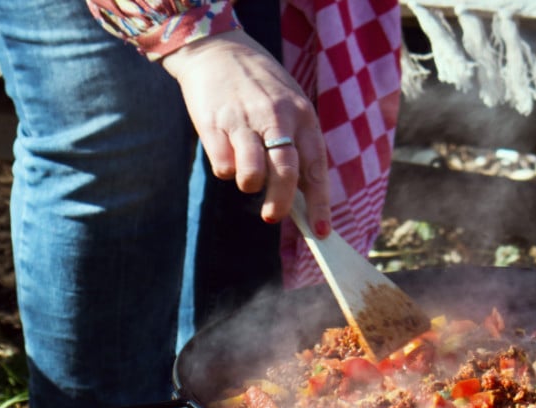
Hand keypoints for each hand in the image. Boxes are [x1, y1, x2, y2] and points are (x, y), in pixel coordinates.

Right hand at [162, 29, 330, 228]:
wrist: (217, 48)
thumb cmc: (260, 89)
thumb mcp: (290, 107)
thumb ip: (298, 147)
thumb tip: (302, 199)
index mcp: (303, 116)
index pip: (316, 169)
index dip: (320, 205)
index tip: (321, 232)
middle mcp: (276, 117)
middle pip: (285, 174)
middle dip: (280, 204)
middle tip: (272, 215)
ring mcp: (244, 120)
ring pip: (252, 175)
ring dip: (250, 186)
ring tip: (247, 176)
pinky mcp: (214, 123)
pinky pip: (224, 166)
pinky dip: (227, 171)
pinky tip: (227, 153)